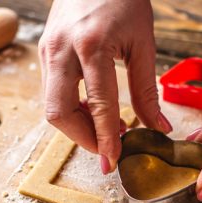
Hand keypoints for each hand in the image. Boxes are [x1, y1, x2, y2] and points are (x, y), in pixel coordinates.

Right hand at [39, 0, 171, 173]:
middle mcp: (62, 49)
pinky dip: (70, 109)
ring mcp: (48, 50)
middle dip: (83, 139)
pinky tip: (91, 111)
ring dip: (76, 126)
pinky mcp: (43, 51)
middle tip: (107, 151)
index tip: (114, 161)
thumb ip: (147, 89)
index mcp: (92, 45)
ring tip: (104, 130)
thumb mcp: (143, 42)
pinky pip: (51, 92)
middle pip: (59, 113)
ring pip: (51, 106)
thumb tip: (158, 128)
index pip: (98, 106)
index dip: (106, 138)